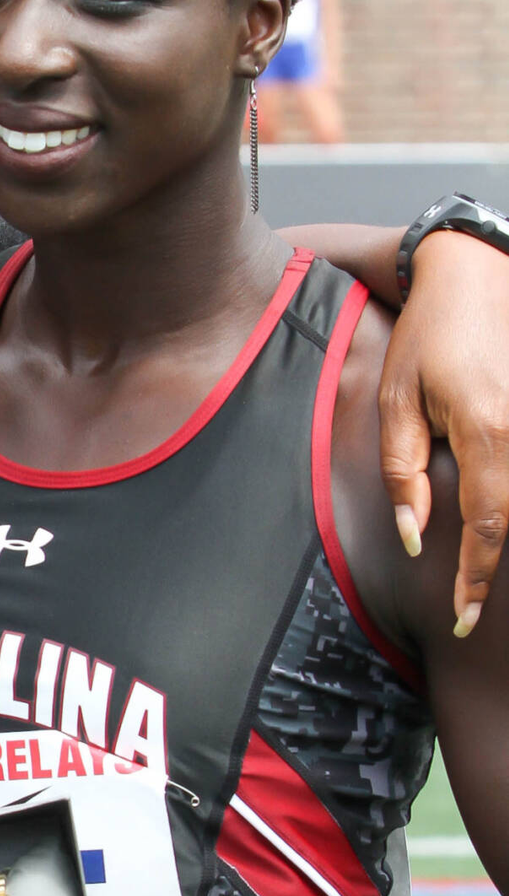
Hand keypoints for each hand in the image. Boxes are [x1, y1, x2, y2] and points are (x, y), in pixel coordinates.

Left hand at [380, 230, 508, 632]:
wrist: (476, 277)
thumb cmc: (429, 336)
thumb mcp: (397, 402)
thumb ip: (403, 474)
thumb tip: (415, 538)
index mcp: (488, 431)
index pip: (488, 527)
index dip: (475, 580)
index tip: (463, 618)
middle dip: (492, 570)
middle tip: (468, 611)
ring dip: (504, 537)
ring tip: (476, 576)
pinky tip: (496, 525)